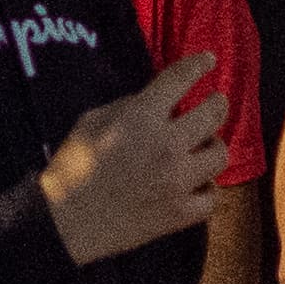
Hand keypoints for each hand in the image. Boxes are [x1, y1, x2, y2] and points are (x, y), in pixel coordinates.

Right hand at [39, 53, 231, 265]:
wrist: (65, 222)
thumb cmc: (72, 167)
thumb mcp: (91, 121)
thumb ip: (128, 106)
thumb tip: (156, 102)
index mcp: (141, 117)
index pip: (181, 79)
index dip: (199, 64)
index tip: (208, 60)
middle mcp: (167, 145)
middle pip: (213, 114)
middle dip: (217, 103)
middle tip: (214, 104)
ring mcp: (178, 181)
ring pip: (220, 155)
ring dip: (212, 147)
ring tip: (203, 148)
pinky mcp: (180, 213)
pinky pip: (212, 196)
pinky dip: (206, 189)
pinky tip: (196, 185)